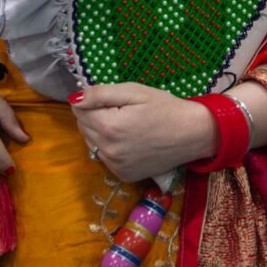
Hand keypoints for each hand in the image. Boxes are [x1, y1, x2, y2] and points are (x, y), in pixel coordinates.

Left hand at [70, 82, 217, 182]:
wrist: (192, 134)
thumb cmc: (164, 107)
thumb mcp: (134, 91)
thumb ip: (100, 94)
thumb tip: (74, 98)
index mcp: (109, 127)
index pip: (78, 109)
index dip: (91, 100)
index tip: (111, 98)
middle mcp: (108, 151)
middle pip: (82, 126)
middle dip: (94, 115)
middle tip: (120, 109)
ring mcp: (115, 166)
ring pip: (91, 142)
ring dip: (99, 131)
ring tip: (125, 123)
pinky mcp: (123, 175)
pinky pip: (104, 157)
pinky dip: (110, 147)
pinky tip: (129, 139)